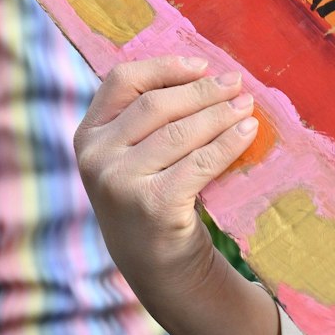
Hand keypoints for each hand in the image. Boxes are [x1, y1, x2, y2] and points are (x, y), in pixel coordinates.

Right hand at [75, 56, 282, 334]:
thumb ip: (146, 121)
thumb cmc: (151, 200)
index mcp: (87, 136)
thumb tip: (204, 73)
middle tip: (236, 84)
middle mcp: (96, 158)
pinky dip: (228, 142)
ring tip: (246, 106)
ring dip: (220, 113)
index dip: (163, 67)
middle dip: (202, 90)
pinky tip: (247, 132)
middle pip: (157, 104)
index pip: (122, 82)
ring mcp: (120, 182)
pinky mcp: (153, 204)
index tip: (201, 65)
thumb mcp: (131, 158)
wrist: (158, 269)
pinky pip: (200, 161)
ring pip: (181, 131)